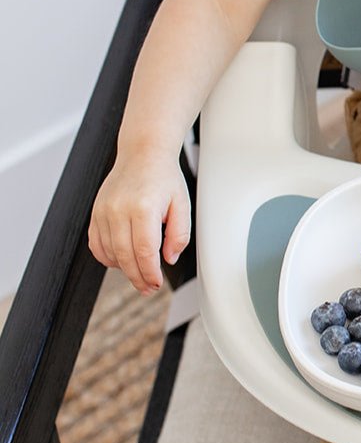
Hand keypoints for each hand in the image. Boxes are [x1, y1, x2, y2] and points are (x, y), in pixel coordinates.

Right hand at [88, 154, 190, 293]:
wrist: (143, 154)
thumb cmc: (164, 178)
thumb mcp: (182, 203)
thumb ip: (179, 234)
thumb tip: (168, 259)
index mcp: (144, 207)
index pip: (145, 251)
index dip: (150, 273)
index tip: (156, 283)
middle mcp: (119, 210)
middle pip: (125, 256)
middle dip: (138, 277)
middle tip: (148, 288)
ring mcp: (103, 211)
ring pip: (109, 253)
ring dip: (124, 269)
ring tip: (139, 275)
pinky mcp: (95, 212)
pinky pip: (96, 244)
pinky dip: (108, 257)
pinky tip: (122, 259)